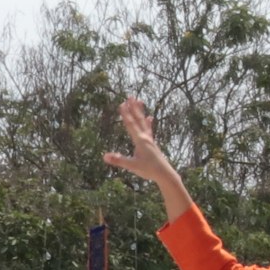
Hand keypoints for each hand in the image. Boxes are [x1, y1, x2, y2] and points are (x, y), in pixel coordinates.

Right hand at [102, 97, 191, 215]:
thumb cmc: (149, 170)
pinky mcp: (152, 144)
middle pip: (138, 119)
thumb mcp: (132, 166)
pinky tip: (149, 118)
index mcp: (140, 141)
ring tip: (139, 101)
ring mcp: (150, 140)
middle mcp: (146, 137)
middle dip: (133, 107)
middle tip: (130, 95)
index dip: (126, 114)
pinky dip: (148, 123)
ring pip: (143, 122)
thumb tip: (104, 156)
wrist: (165, 174)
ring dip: (140, 111)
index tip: (122, 103)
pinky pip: (149, 130)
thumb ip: (119, 160)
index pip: (131, 125)